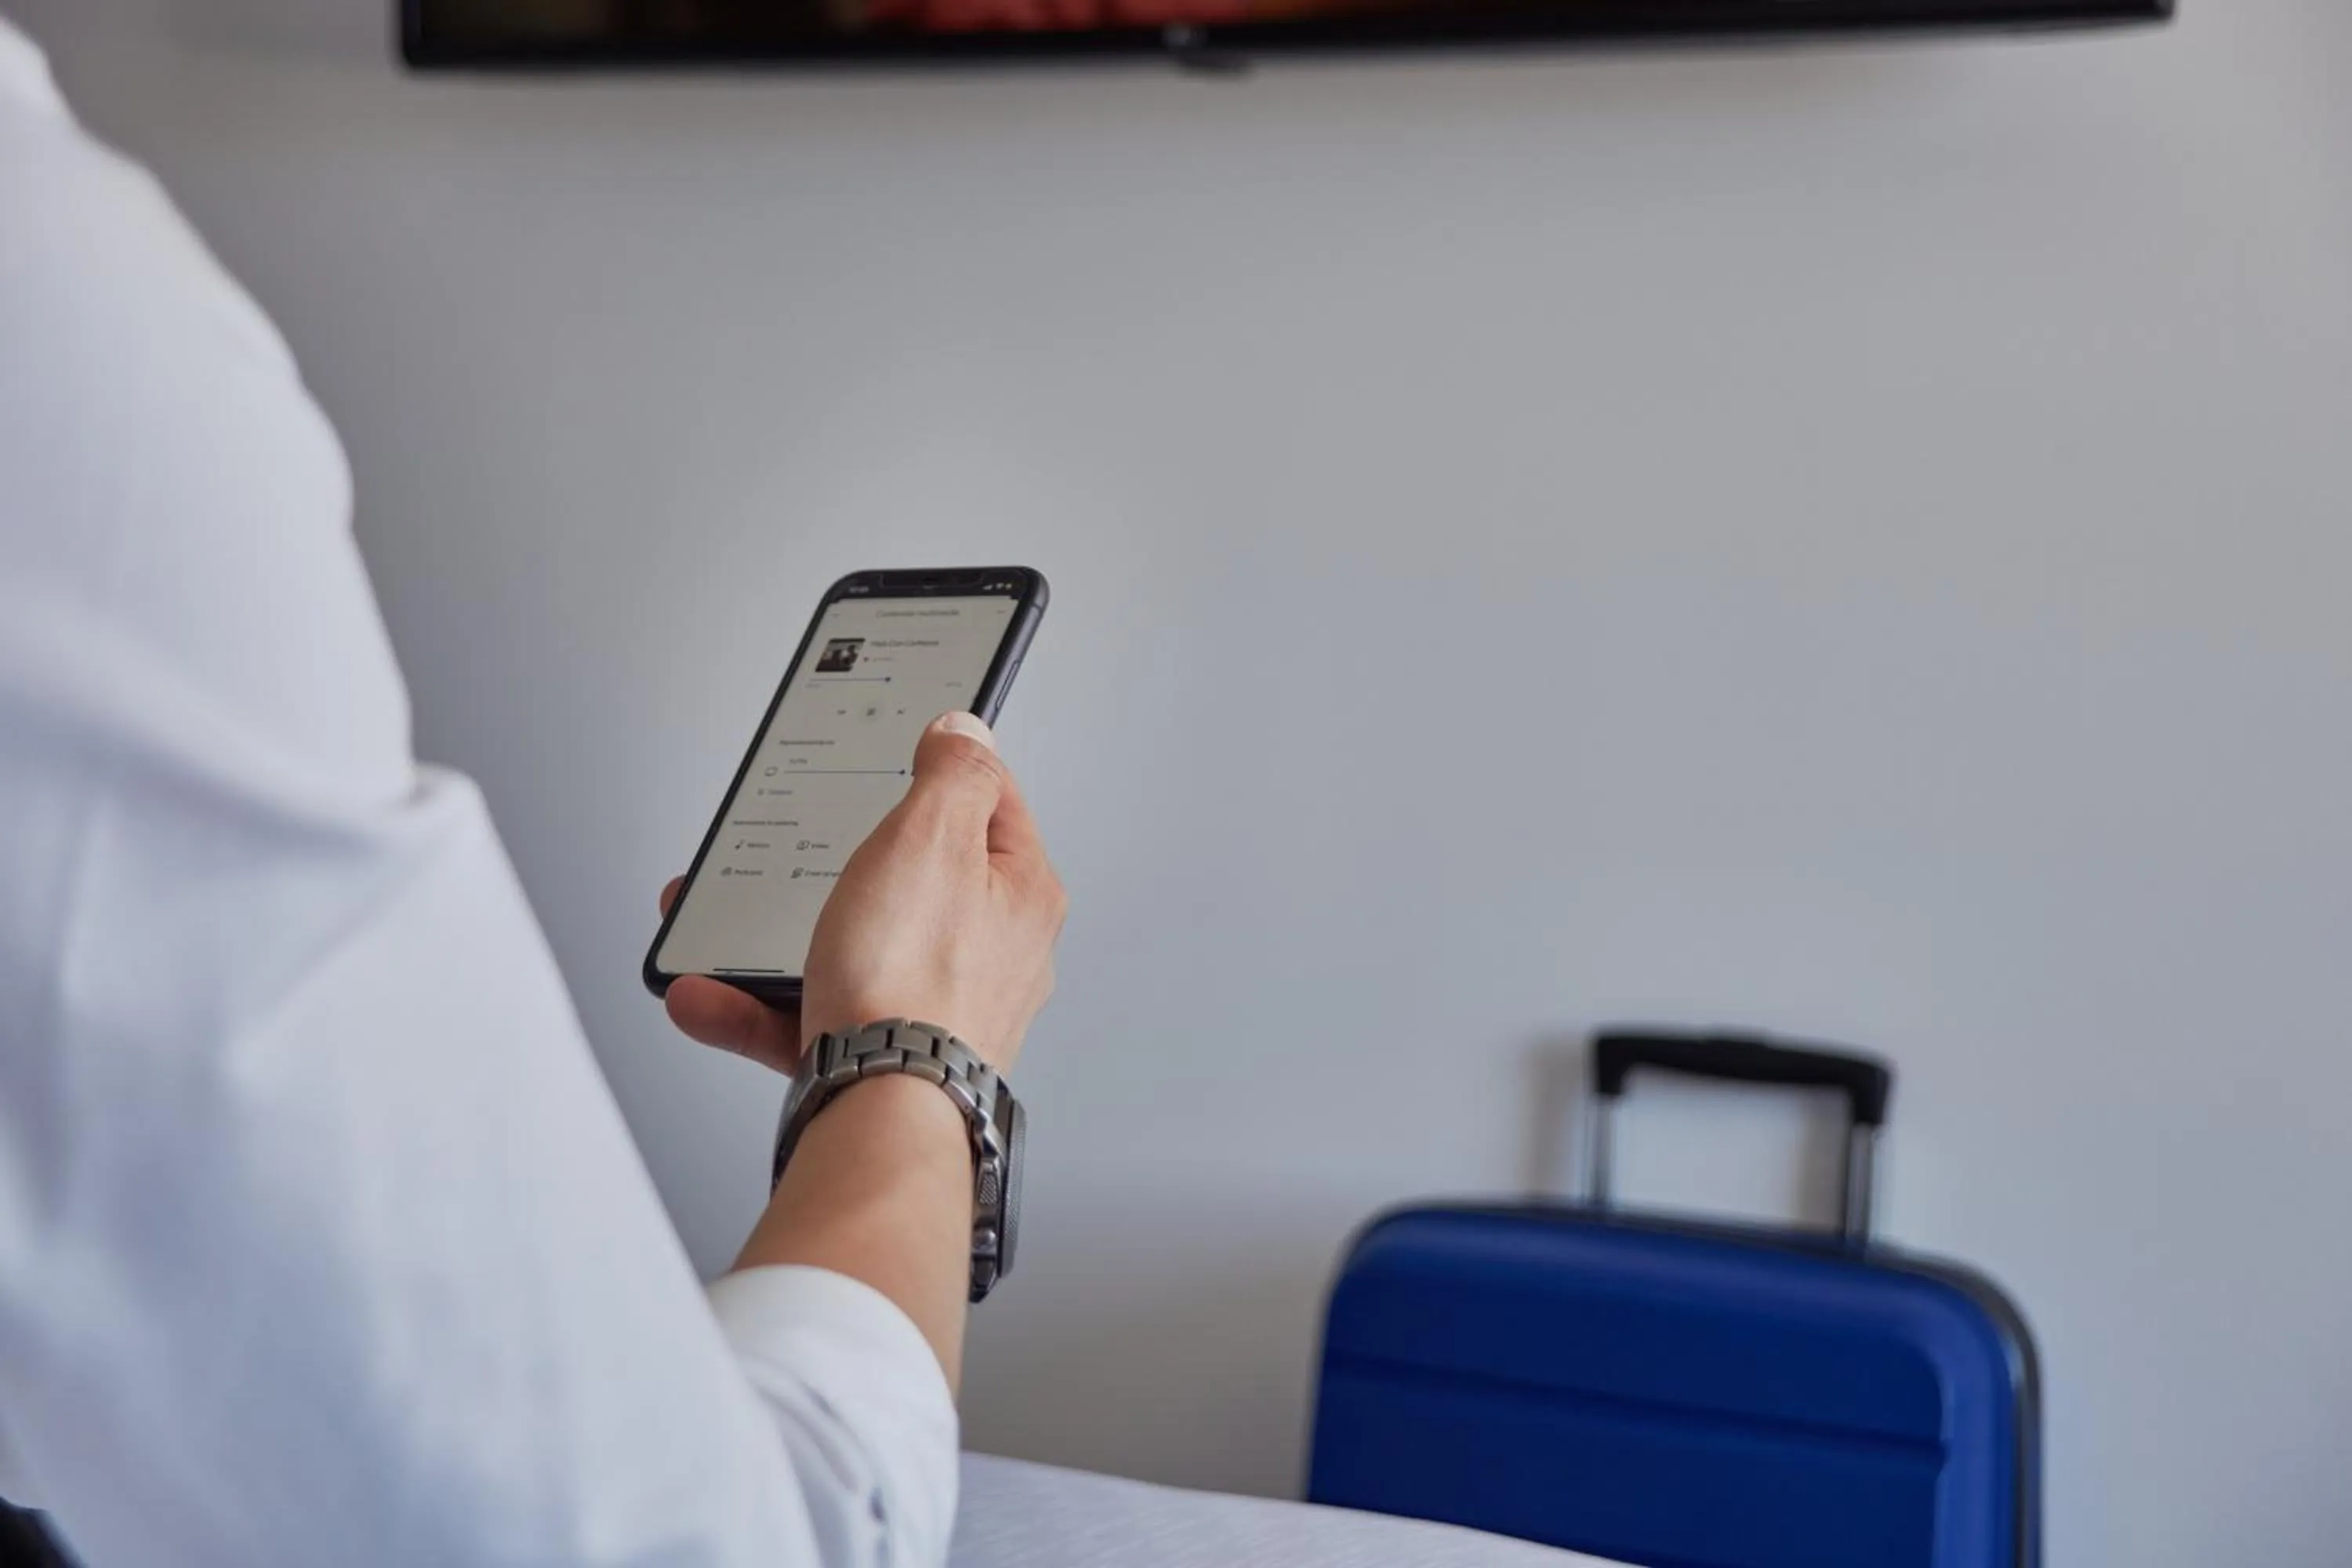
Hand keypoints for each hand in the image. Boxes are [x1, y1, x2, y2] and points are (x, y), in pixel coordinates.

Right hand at [659, 711, 1064, 1076]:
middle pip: (910, 881)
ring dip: (773, 939)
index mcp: (1020, 894)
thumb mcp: (932, 838)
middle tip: (791, 851)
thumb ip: (953, 774)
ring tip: (717, 931)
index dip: (942, 772)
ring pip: (847, 952)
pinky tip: (708, 995)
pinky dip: (755, 1006)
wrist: (880, 1111)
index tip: (898, 757)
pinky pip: (809, 1018)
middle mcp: (991, 955)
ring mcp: (939, 1009)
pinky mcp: (886, 1057)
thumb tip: (967, 734)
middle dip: (831, 863)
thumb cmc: (914, 980)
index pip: (992, 805)